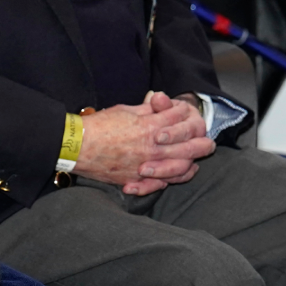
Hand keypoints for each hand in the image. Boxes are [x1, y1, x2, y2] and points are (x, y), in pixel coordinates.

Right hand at [74, 91, 214, 194]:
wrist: (76, 147)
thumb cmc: (99, 126)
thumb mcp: (125, 110)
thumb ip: (146, 109)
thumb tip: (159, 102)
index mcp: (150, 126)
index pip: (179, 119)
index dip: (186, 114)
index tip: (188, 113)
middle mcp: (152, 147)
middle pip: (189, 145)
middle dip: (202, 141)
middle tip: (209, 141)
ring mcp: (146, 165)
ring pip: (181, 166)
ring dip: (193, 161)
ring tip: (199, 159)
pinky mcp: (138, 179)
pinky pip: (164, 182)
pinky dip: (176, 178)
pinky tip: (182, 174)